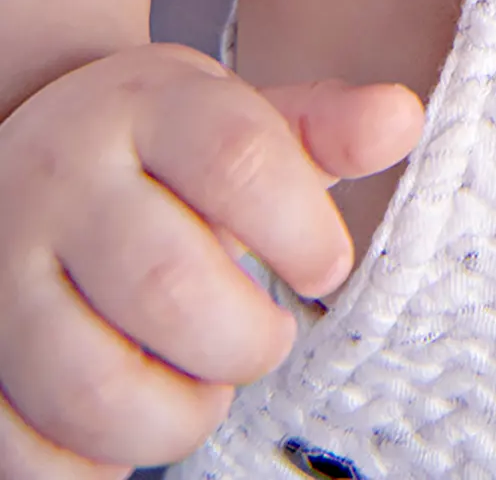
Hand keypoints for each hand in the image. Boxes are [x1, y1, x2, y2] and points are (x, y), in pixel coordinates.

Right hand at [0, 44, 422, 477]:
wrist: (35, 166)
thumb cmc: (164, 156)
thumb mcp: (241, 120)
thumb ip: (323, 130)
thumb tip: (403, 118)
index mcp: (143, 108)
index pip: (238, 159)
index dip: (303, 231)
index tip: (327, 268)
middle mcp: (59, 183)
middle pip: (168, 284)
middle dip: (244, 341)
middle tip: (266, 340)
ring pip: (93, 386)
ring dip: (177, 415)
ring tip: (204, 391)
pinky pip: (27, 453)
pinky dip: (94, 466)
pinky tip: (130, 428)